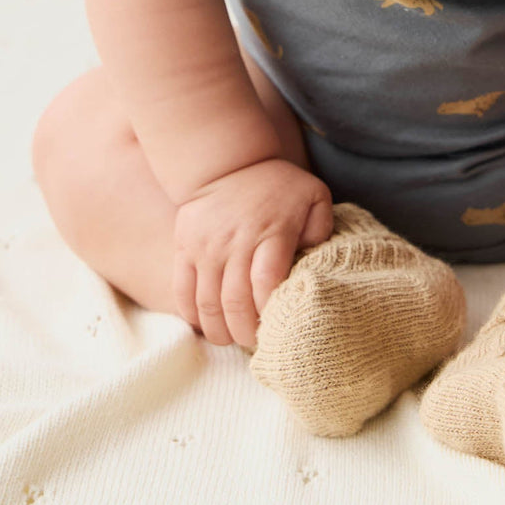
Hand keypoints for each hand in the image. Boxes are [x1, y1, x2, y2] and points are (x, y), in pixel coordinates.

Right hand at [172, 158, 332, 348]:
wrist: (228, 162)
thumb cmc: (278, 186)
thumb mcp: (313, 195)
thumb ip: (321, 228)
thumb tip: (314, 262)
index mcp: (272, 230)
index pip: (267, 283)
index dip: (270, 312)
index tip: (279, 325)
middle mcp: (236, 240)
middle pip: (235, 302)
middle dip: (246, 332)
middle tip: (256, 342)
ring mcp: (206, 246)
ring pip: (207, 304)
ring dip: (219, 330)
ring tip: (232, 338)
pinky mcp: (184, 247)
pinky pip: (182, 292)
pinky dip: (193, 316)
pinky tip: (208, 323)